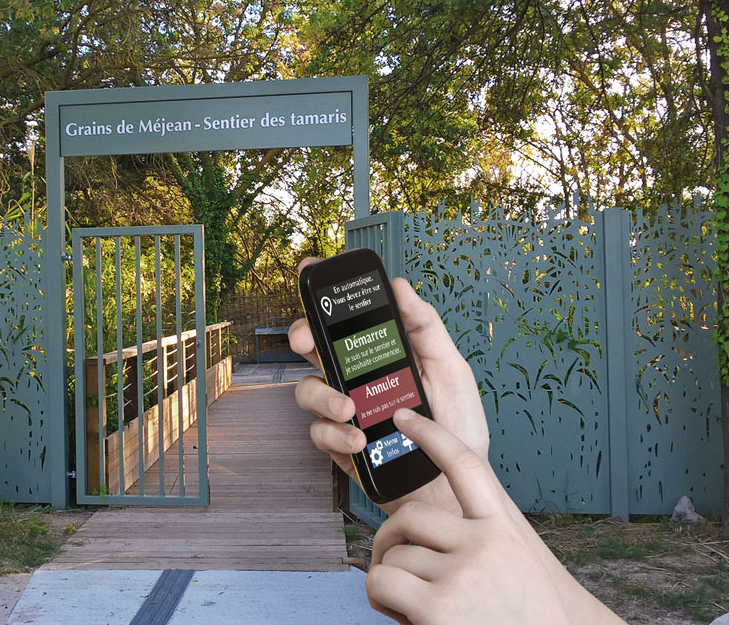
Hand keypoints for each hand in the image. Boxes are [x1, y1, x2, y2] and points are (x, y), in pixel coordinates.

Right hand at [289, 260, 487, 515]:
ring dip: (322, 396)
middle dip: (302, 337)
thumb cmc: (458, 429)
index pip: (344, 320)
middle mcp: (356, 380)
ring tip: (349, 409)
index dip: (322, 296)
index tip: (309, 272)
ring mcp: (344, 413)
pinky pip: (319, 434)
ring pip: (307, 391)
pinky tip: (358, 440)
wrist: (459, 489)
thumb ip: (425, 327)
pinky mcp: (339, 447)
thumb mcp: (450, 369)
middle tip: (305, 340)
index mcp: (380, 356)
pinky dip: (335, 435)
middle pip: (313, 350)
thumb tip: (400, 286)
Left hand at [366, 409, 622, 624]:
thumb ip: (485, 539)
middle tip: (396, 567)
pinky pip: (381, 583)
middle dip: (392, 540)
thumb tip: (432, 530)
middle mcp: (485, 545)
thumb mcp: (523, 565)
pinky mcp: (437, 609)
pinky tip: (405, 618)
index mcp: (506, 528)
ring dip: (391, 580)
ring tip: (414, 607)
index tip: (404, 417)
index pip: (465, 465)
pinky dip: (382, 601)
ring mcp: (461, 576)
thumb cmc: (541, 621)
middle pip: (408, 516)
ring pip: (391, 555)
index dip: (431, 435)